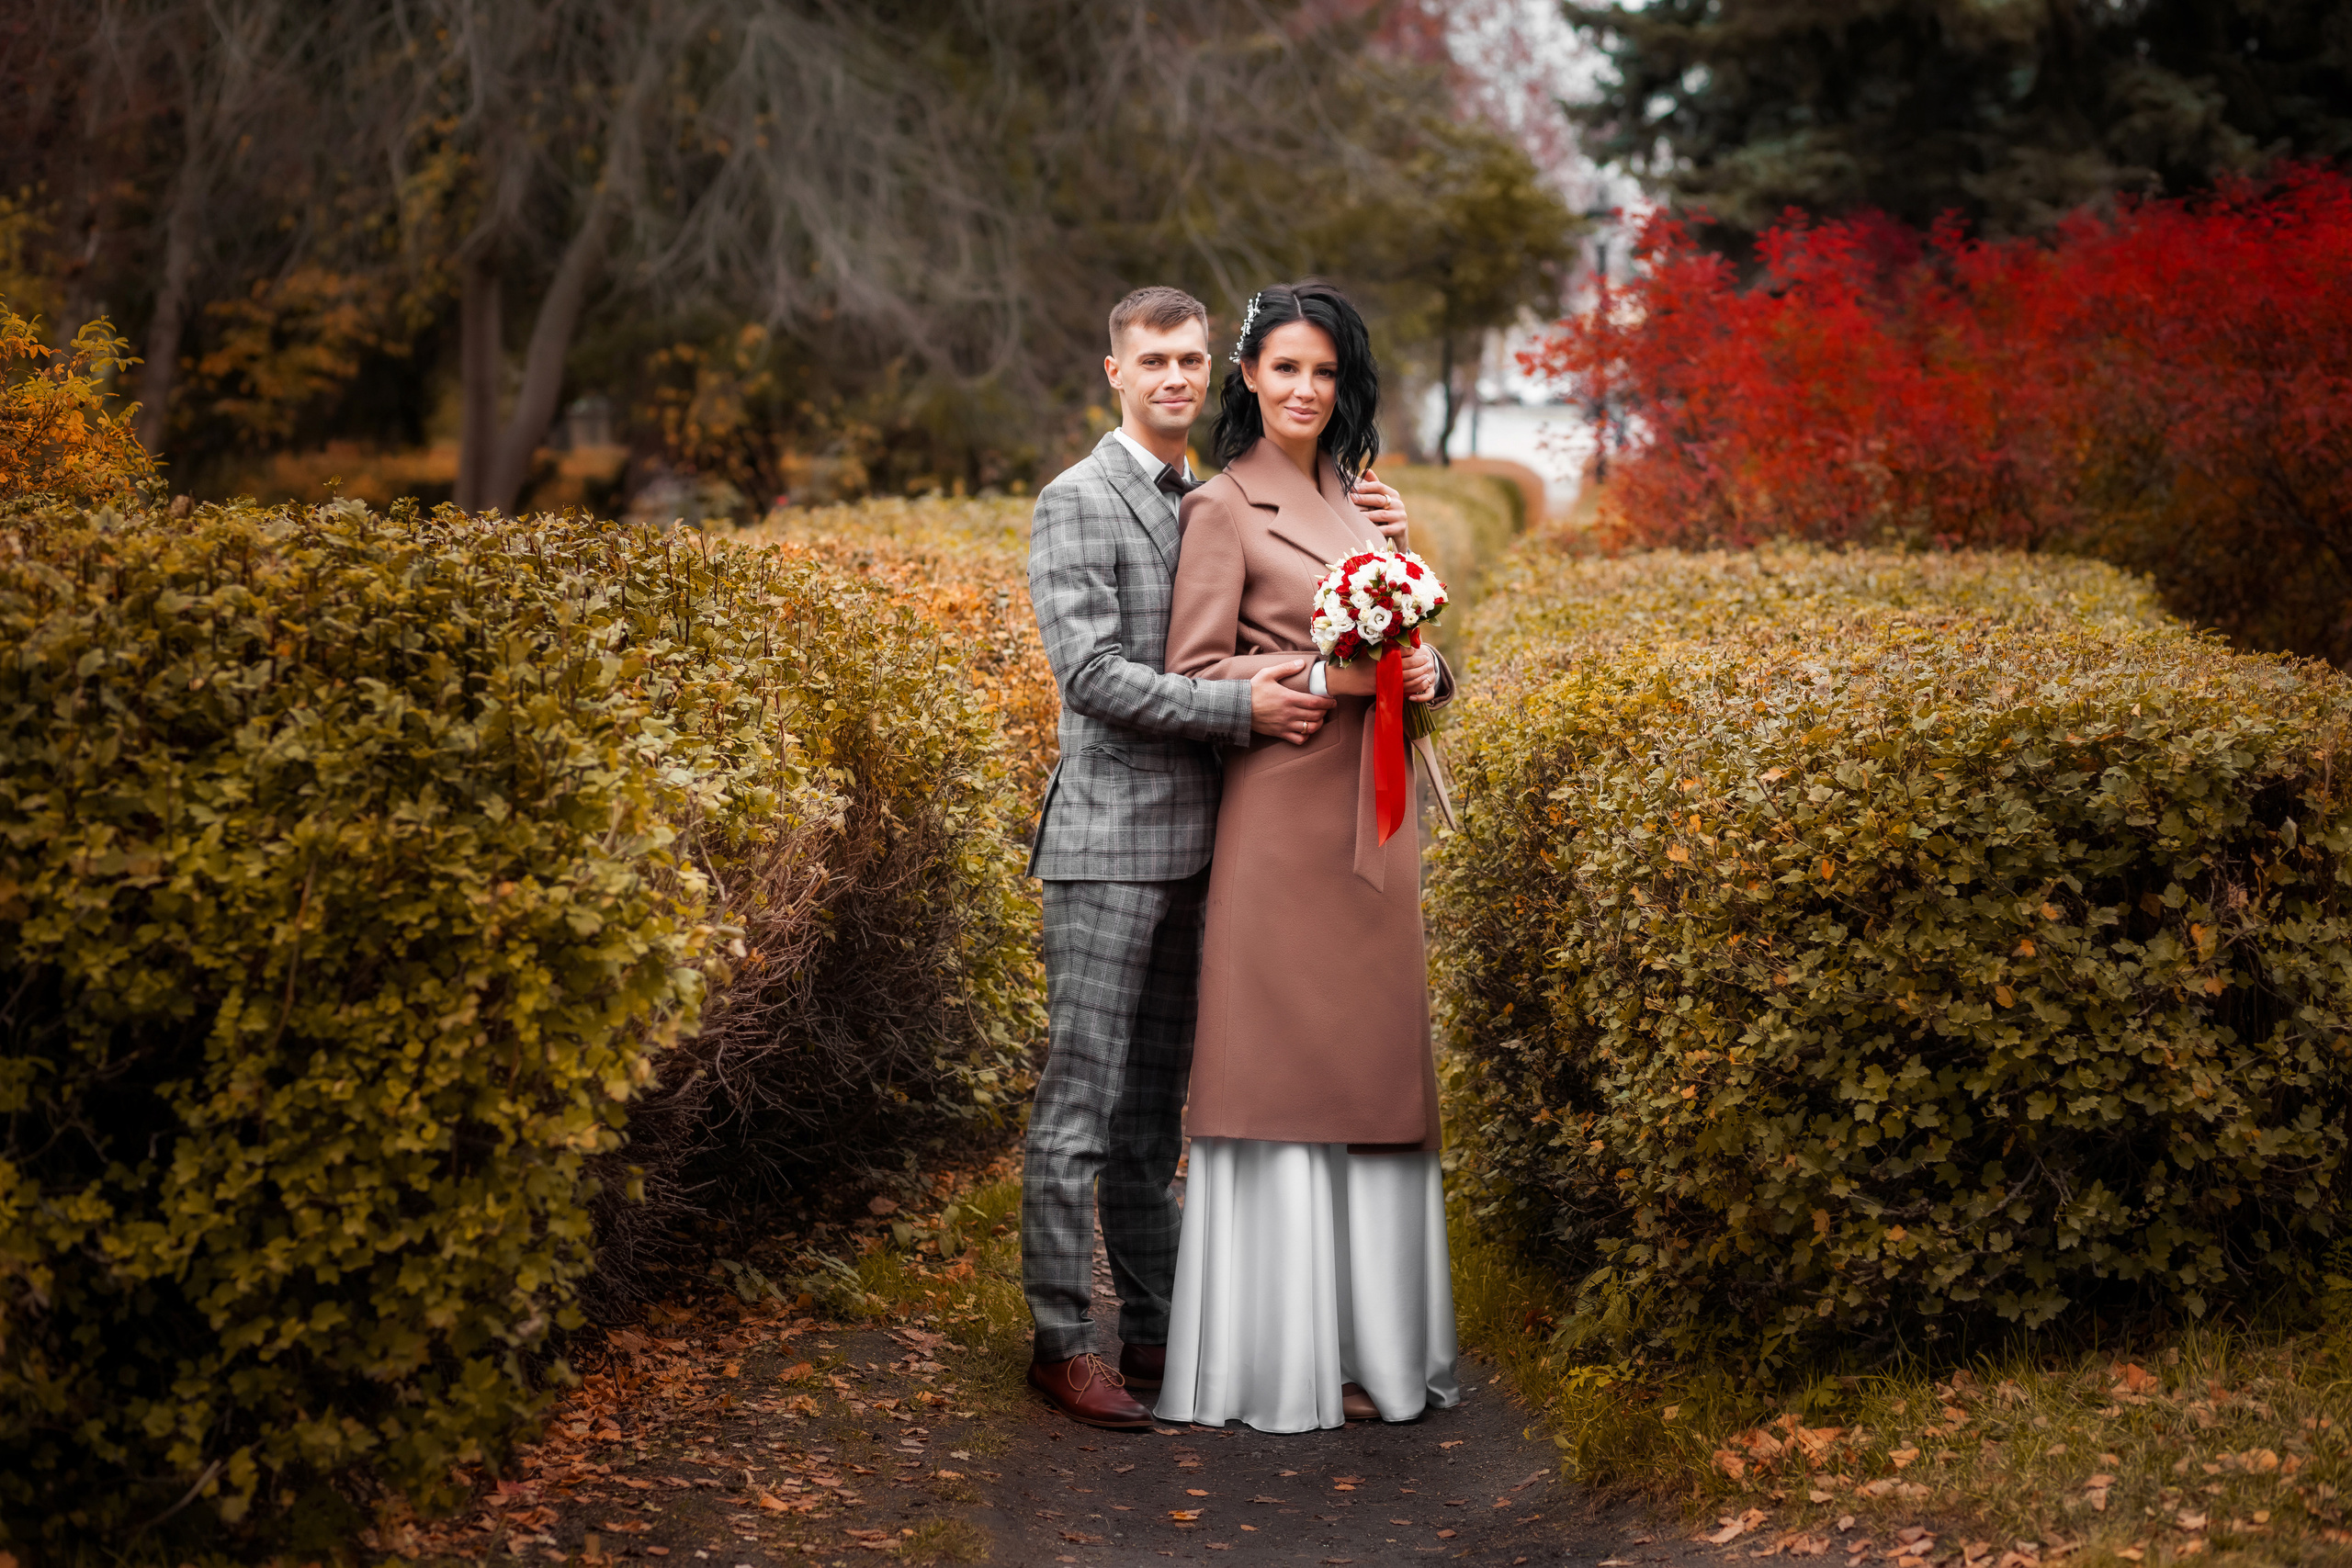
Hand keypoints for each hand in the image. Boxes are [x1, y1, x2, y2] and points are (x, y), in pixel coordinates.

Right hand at [1250, 658, 1334, 744]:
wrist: (1237, 707)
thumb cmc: (1252, 690)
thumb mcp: (1267, 674)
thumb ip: (1286, 668)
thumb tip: (1301, 663)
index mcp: (1289, 698)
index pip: (1316, 702)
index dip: (1328, 702)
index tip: (1332, 700)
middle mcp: (1289, 713)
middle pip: (1316, 716)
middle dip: (1325, 712)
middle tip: (1326, 707)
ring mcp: (1285, 725)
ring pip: (1310, 729)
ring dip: (1318, 724)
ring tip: (1318, 718)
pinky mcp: (1280, 733)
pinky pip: (1299, 740)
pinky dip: (1306, 736)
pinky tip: (1306, 730)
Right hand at [1325, 642, 1439, 700]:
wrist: (1341, 679)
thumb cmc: (1354, 662)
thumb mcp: (1367, 650)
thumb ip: (1384, 646)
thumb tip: (1400, 640)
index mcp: (1381, 655)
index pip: (1402, 651)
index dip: (1413, 650)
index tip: (1418, 649)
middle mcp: (1383, 668)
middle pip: (1409, 664)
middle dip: (1421, 662)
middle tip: (1428, 659)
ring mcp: (1384, 680)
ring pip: (1409, 678)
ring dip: (1421, 674)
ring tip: (1428, 670)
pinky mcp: (1383, 689)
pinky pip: (1403, 689)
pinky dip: (1414, 686)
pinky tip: (1421, 683)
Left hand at [1350, 467, 1407, 540]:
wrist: (1398, 533)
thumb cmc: (1385, 513)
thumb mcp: (1381, 499)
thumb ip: (1374, 485)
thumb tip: (1365, 470)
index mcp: (1392, 494)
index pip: (1378, 486)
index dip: (1365, 486)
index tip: (1352, 488)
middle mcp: (1398, 503)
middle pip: (1379, 499)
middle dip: (1364, 499)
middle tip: (1352, 499)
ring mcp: (1400, 516)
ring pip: (1382, 515)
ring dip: (1368, 515)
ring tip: (1357, 516)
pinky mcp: (1400, 529)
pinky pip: (1386, 530)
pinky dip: (1376, 530)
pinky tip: (1366, 530)